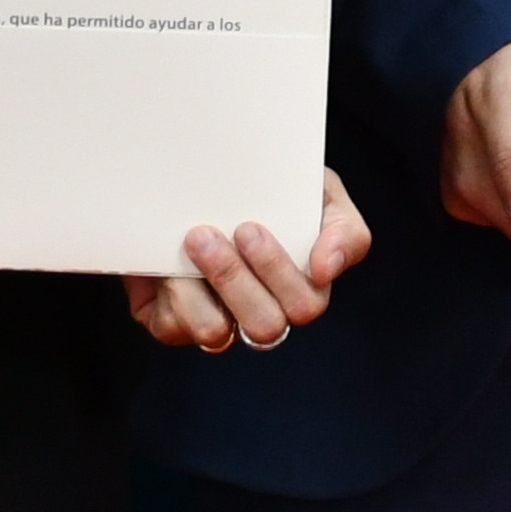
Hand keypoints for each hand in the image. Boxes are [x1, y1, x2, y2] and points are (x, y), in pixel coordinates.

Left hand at [128, 169, 371, 351]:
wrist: (193, 177)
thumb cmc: (267, 187)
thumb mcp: (317, 190)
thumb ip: (342, 226)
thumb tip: (325, 268)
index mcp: (300, 287)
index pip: (306, 303)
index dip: (278, 272)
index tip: (250, 228)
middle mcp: (262, 312)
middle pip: (265, 325)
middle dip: (236, 277)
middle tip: (211, 232)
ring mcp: (220, 321)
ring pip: (215, 334)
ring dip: (200, 285)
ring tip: (192, 238)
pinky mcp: (175, 323)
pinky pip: (173, 327)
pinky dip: (169, 290)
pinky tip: (169, 258)